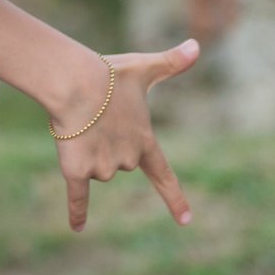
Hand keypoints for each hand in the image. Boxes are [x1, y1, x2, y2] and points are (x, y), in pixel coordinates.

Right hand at [51, 40, 199, 232]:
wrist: (77, 84)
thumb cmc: (110, 75)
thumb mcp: (145, 68)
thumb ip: (171, 62)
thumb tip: (197, 45)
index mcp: (145, 141)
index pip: (163, 175)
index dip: (174, 197)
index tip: (186, 220)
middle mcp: (128, 160)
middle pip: (119, 163)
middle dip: (107, 145)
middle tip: (96, 115)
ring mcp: (103, 168)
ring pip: (95, 169)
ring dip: (87, 152)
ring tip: (80, 123)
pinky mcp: (77, 171)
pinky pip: (78, 198)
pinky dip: (77, 213)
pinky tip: (77, 228)